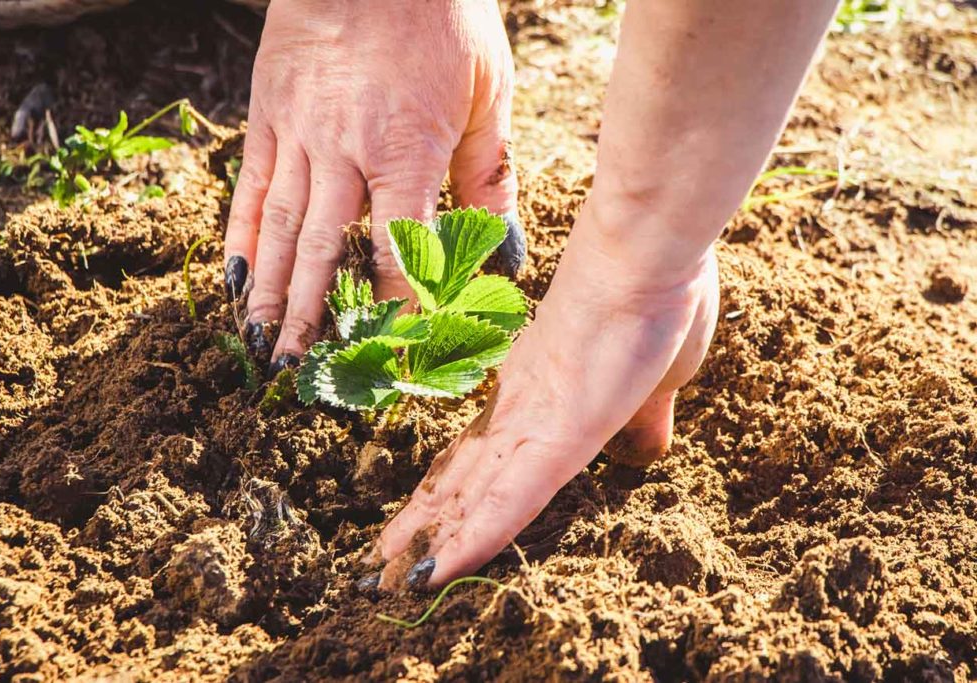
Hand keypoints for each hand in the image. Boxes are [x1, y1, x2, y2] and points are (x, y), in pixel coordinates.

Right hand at [223, 0, 524, 371]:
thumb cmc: (442, 18)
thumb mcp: (486, 94)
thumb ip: (488, 177)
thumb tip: (502, 250)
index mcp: (408, 149)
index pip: (401, 250)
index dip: (398, 306)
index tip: (394, 352)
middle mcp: (345, 149)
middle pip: (327, 253)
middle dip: (316, 319)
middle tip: (302, 376)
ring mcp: (298, 133)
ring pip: (280, 229)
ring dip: (271, 293)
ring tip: (262, 346)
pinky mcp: (268, 116)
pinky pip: (250, 188)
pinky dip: (239, 239)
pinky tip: (233, 281)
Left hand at [368, 202, 719, 589]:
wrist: (652, 255)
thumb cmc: (658, 302)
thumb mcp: (657, 381)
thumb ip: (643, 418)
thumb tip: (650, 446)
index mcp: (539, 396)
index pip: (482, 459)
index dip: (451, 498)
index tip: (419, 528)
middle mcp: (520, 412)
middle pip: (459, 481)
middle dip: (419, 528)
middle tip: (373, 569)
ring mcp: (532, 422)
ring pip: (467, 496)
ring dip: (425, 541)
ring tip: (377, 580)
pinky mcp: (554, 434)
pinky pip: (508, 500)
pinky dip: (472, 539)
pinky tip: (435, 573)